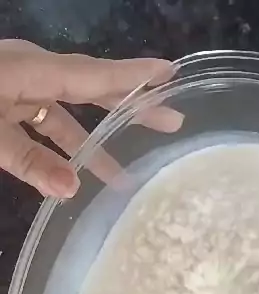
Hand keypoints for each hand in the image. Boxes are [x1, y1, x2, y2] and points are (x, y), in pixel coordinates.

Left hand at [0, 39, 180, 197]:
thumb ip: (27, 159)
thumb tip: (73, 189)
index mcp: (31, 69)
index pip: (93, 75)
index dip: (133, 78)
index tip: (170, 75)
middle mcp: (30, 75)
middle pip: (89, 90)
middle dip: (131, 108)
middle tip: (172, 122)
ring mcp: (14, 89)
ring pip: (63, 117)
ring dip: (92, 147)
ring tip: (122, 179)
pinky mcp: (2, 106)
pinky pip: (39, 126)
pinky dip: (57, 149)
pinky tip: (72, 176)